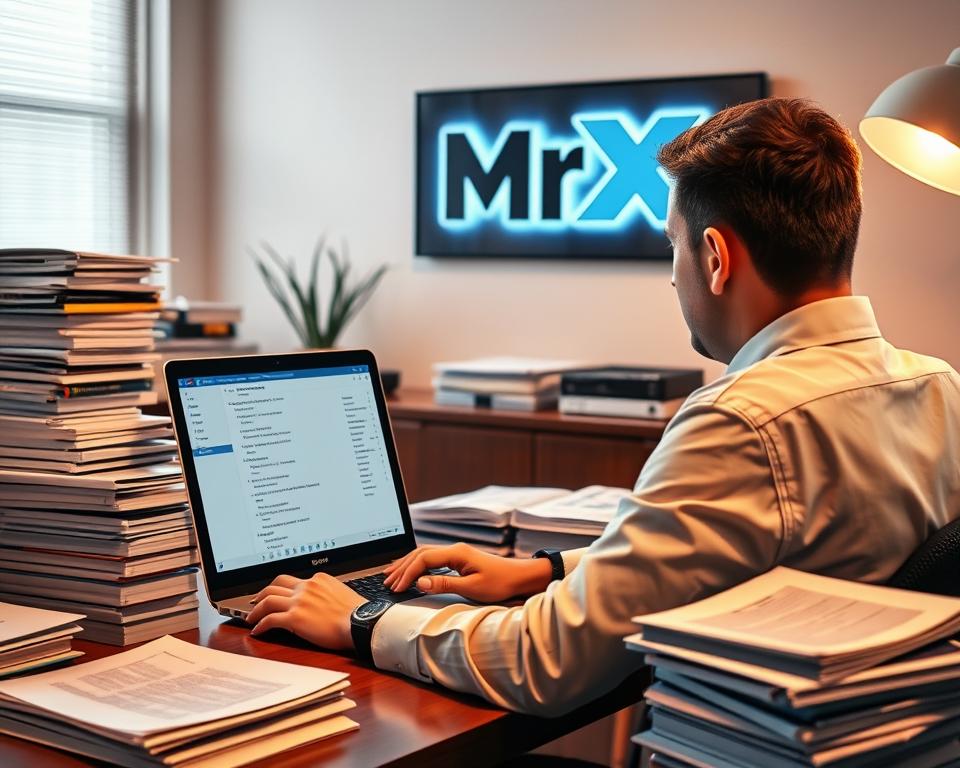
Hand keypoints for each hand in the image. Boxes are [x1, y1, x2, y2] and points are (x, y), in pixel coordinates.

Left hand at [246, 573, 364, 648]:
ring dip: (256, 609)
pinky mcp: (295, 617)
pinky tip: (257, 631)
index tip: (276, 594)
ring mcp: (299, 601)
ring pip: (268, 599)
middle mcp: (306, 587)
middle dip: (262, 593)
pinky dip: (260, 625)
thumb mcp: (341, 592)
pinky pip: (270, 619)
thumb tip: (319, 601)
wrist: (360, 623)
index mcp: (318, 579)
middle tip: (255, 601)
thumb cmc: (356, 613)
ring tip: (250, 617)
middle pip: (276, 584)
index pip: (293, 580)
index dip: (281, 588)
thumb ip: (325, 592)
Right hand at [382, 542, 552, 602]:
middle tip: (387, 582)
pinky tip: (412, 570)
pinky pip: (432, 558)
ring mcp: (456, 553)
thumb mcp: (472, 588)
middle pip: (420, 554)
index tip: (397, 587)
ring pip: (424, 554)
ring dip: (407, 564)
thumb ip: (444, 584)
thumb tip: (420, 582)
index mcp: (456, 553)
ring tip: (391, 575)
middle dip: (402, 568)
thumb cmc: (500, 583)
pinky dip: (418, 564)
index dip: (407, 573)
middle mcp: (454, 549)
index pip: (423, 560)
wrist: (519, 577)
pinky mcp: (459, 558)